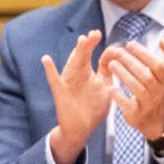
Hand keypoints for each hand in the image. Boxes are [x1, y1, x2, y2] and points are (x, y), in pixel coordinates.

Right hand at [41, 31, 109, 163]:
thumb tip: (115, 53)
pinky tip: (46, 59)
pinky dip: (50, 70)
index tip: (117, 50)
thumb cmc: (93, 108)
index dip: (107, 52)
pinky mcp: (60, 92)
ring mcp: (69, 82)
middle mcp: (79, 74)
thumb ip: (109, 72)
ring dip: (76, 53)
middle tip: (96, 34)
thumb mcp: (105, 88)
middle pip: (84, 56)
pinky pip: (53, 80)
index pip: (98, 58)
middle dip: (90, 45)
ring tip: (81, 40)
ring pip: (72, 64)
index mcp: (91, 73)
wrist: (80, 129)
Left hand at [102, 38, 163, 140]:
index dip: (144, 54)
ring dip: (123, 75)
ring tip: (111, 64)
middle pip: (146, 76)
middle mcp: (161, 91)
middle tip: (117, 52)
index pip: (159, 65)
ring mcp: (150, 104)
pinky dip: (119, 96)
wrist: (158, 119)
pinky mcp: (138, 114)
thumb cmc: (161, 88)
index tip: (130, 44)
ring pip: (137, 88)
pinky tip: (111, 87)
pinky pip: (128, 105)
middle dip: (130, 62)